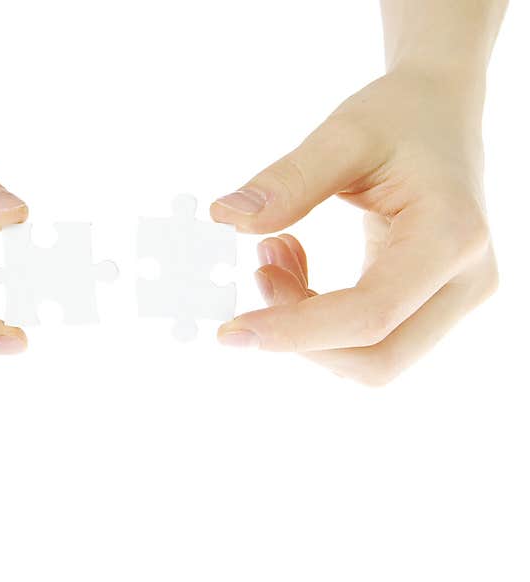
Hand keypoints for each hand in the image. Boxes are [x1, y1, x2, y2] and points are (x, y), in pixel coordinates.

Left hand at [210, 70, 497, 384]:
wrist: (440, 110)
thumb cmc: (400, 114)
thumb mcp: (343, 134)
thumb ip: (288, 179)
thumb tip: (227, 219)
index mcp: (451, 236)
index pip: (370, 315)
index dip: (295, 331)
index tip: (233, 329)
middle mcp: (466, 280)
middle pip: (376, 359)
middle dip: (300, 336)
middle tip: (259, 270)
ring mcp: (454, 298)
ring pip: (372, 360)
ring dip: (305, 327)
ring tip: (276, 251)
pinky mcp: (431, 303)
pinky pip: (369, 340)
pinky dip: (317, 319)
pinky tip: (295, 264)